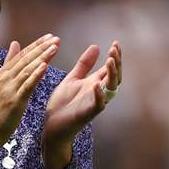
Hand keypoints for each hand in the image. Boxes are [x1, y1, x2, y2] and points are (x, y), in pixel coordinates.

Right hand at [0, 34, 59, 163]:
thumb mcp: (0, 83)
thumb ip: (9, 64)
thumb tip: (15, 44)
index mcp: (2, 74)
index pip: (21, 55)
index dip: (36, 45)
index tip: (49, 36)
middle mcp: (5, 78)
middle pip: (26, 59)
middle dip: (42, 47)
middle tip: (56, 38)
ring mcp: (9, 89)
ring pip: (28, 69)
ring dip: (42, 57)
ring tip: (54, 47)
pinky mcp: (14, 101)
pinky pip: (26, 86)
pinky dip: (36, 75)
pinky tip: (44, 66)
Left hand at [42, 40, 121, 168]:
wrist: (52, 125)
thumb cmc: (63, 103)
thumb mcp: (73, 78)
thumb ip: (85, 64)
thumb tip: (97, 46)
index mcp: (94, 83)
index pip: (110, 68)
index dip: (115, 57)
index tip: (115, 43)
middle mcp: (98, 93)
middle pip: (114, 77)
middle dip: (116, 63)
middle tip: (114, 49)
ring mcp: (94, 103)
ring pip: (110, 90)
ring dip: (112, 75)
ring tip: (110, 61)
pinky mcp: (87, 114)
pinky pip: (98, 106)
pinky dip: (99, 96)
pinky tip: (97, 86)